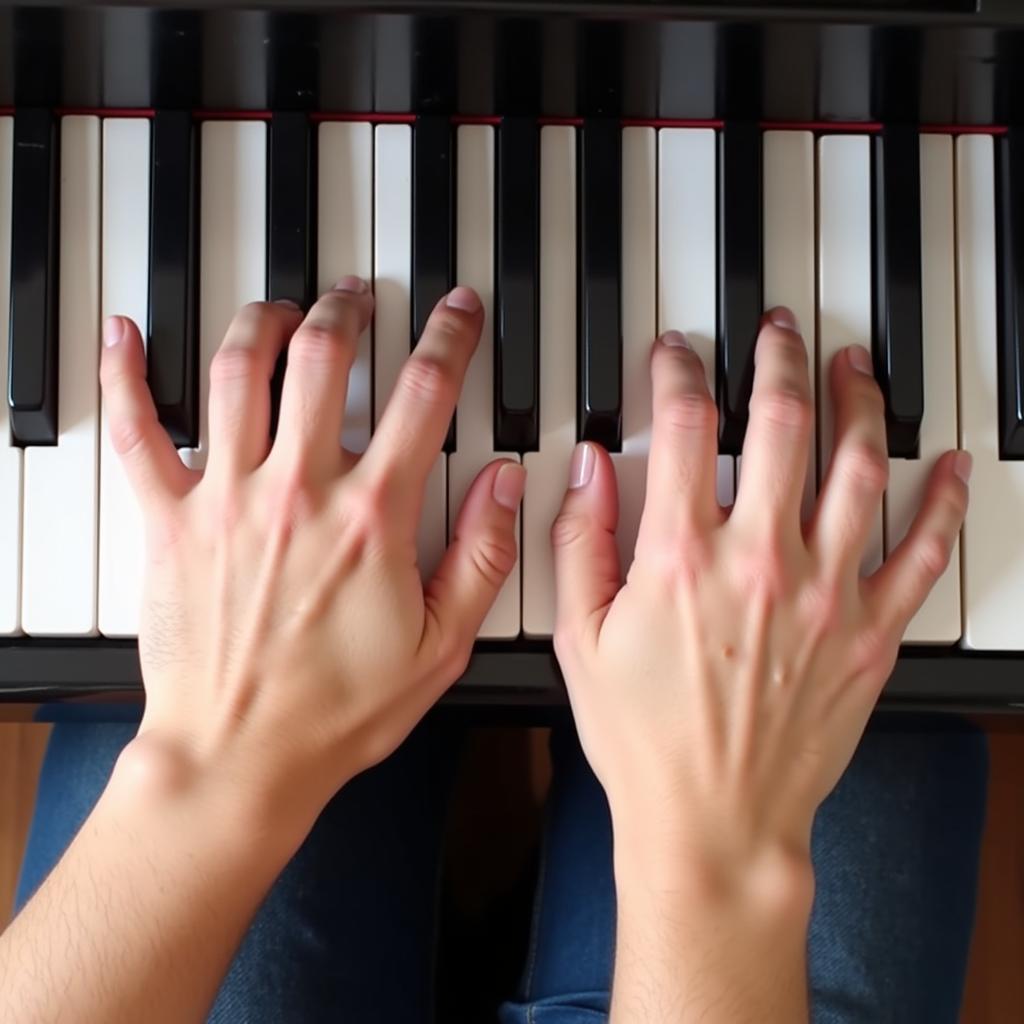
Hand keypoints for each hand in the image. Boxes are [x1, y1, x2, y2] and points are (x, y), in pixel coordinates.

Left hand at [100, 281, 523, 828]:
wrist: (239, 758)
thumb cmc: (337, 712)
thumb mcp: (441, 645)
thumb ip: (481, 556)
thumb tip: (504, 483)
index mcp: (369, 517)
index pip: (421, 395)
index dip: (448, 338)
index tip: (456, 312)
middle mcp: (296, 491)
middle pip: (322, 358)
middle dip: (346, 311)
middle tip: (358, 295)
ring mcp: (226, 500)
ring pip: (236, 372)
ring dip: (263, 322)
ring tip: (283, 308)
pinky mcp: (169, 522)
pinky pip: (138, 431)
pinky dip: (126, 375)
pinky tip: (125, 335)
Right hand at [551, 312, 969, 881]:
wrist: (713, 821)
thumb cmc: (644, 739)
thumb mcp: (579, 639)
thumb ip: (580, 541)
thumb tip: (587, 468)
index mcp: (682, 558)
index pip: (685, 425)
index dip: (679, 370)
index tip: (677, 354)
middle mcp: (761, 561)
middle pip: (783, 421)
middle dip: (778, 360)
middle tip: (777, 332)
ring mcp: (826, 593)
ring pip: (858, 466)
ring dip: (859, 401)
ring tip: (853, 364)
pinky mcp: (870, 632)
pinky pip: (922, 551)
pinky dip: (942, 501)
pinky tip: (948, 466)